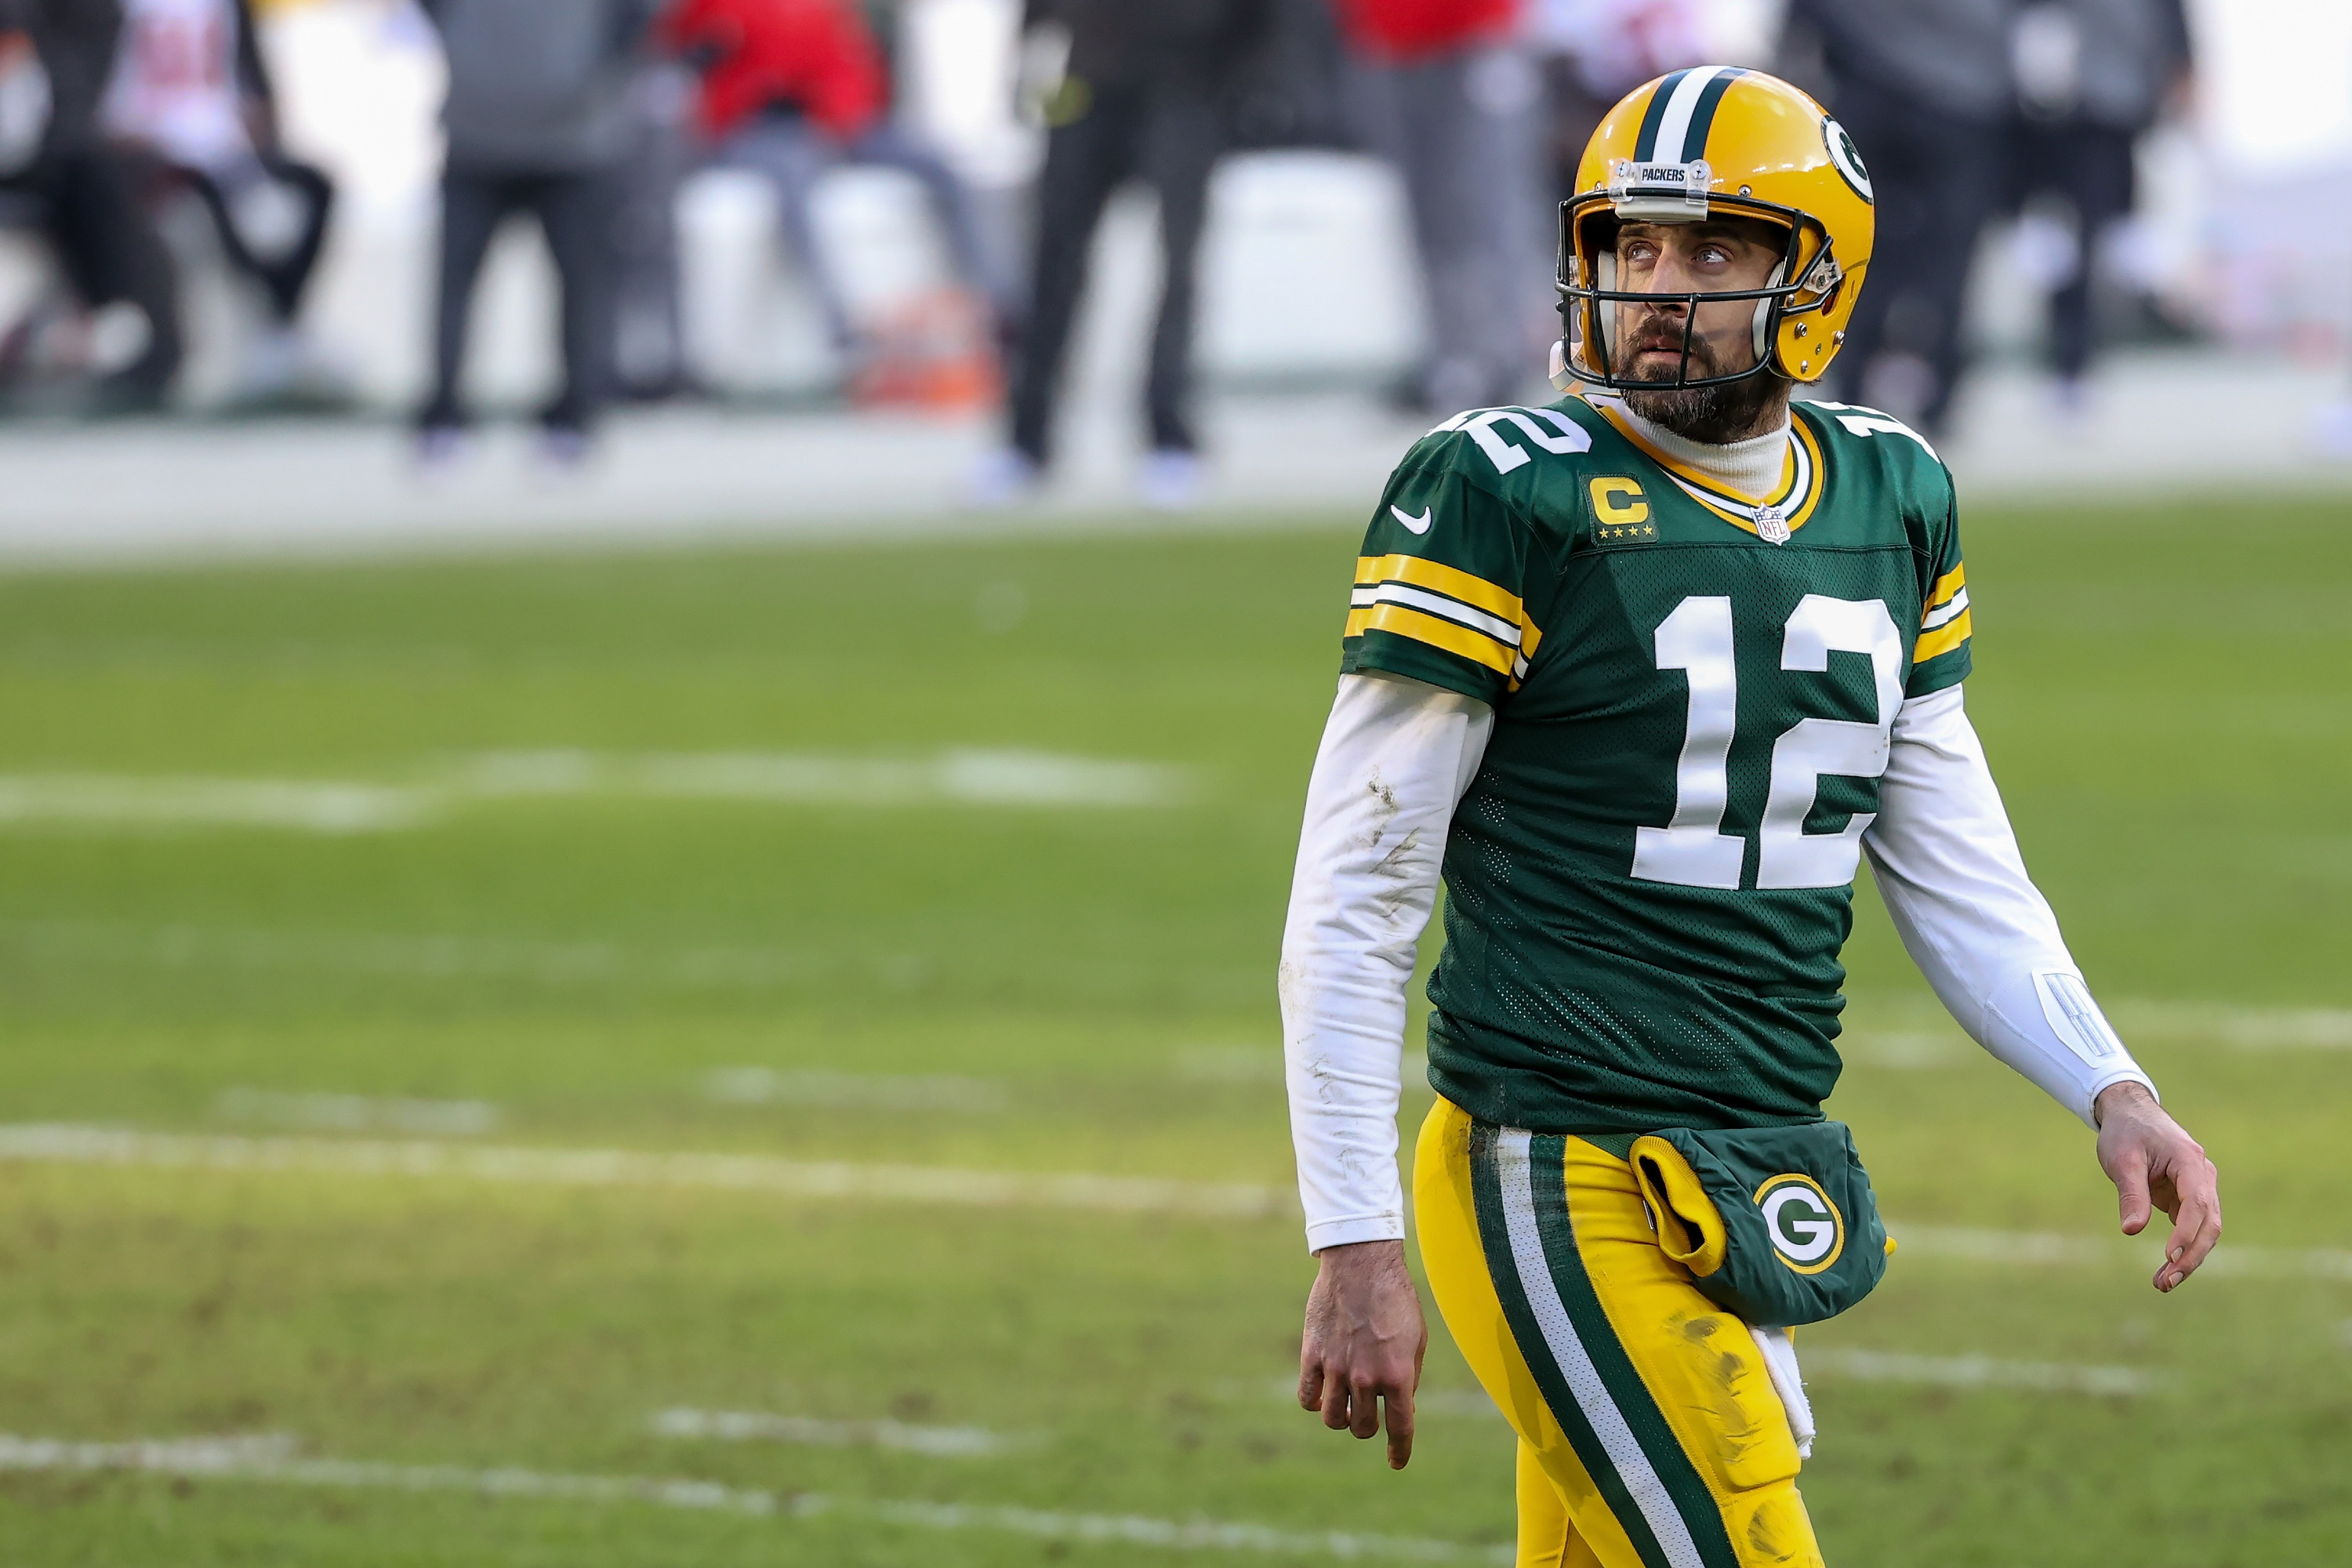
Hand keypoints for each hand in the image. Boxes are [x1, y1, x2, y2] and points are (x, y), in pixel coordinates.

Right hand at [1297, 1239, 1426, 1469]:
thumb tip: (1399, 1404)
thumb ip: (1408, 1376)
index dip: (1399, 1450)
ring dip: (1342, 1418)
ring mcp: (1336, 1367)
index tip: (1396, 1462)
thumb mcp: (1416, 1339)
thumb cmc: (1396, 1298)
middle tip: (1369, 1412)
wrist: (1361, 1263)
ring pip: (1333, 1419)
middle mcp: (1366, 1377)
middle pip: (1363, 1428)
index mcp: (1398, 1374)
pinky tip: (1323, 1393)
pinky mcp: (1312, 1355)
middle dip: (1368, 1426)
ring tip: (1346, 1405)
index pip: (1399, 1428)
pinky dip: (1315, 1401)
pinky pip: (1308, 1397)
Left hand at [2094, 1081, 2220, 1292]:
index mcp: (2191, 1161)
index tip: (2168, 1257)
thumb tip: (2131, 1230)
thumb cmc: (2126, 1133)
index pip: (2196, 1203)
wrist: (2131, 1114)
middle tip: (2165, 1282)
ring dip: (2188, 1258)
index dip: (2186, 1233)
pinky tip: (2167, 1271)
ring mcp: (2199, 1189)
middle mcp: (2203, 1177)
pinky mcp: (2189, 1199)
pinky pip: (2192, 1228)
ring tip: (2163, 1284)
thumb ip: (2131, 1193)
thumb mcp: (2122, 1159)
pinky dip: (2183, 1249)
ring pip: (2205, 1230)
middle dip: (2190, 1256)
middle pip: (2209, 1224)